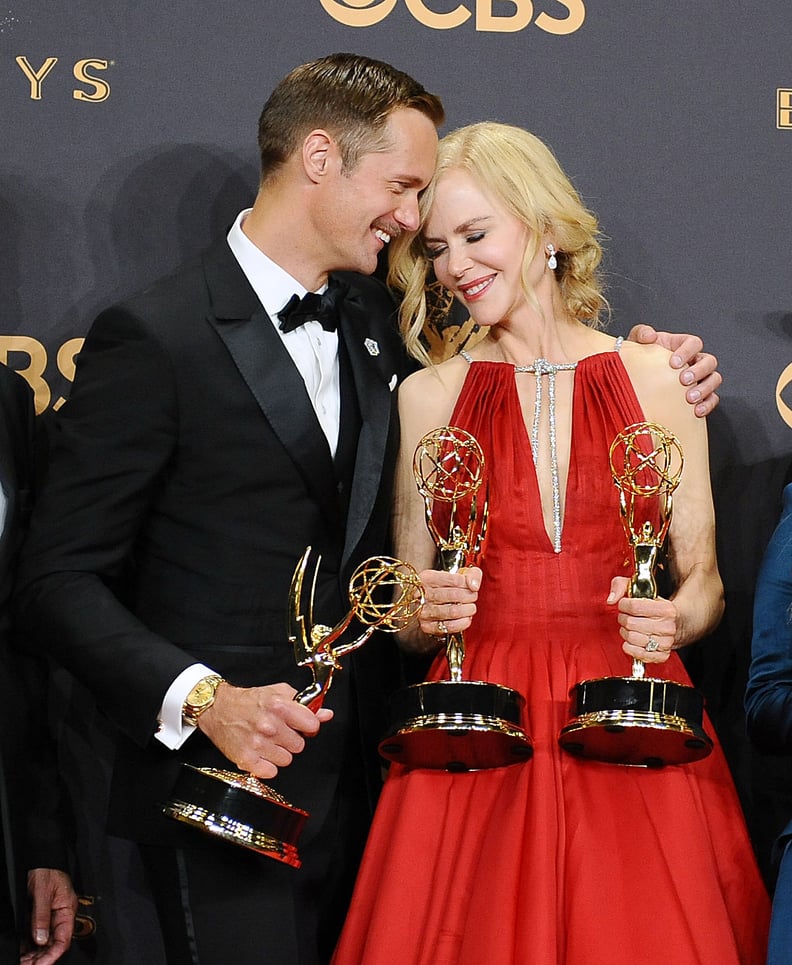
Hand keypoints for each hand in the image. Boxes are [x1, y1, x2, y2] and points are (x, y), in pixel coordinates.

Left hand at [20, 868, 77, 964]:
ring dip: (34, 954)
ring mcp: (50, 915)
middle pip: (54, 943)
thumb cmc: (46, 868)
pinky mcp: (40, 915)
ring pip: (44, 942)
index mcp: (67, 908)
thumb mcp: (42, 891)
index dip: (53, 955)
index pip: (64, 939)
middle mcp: (60, 914)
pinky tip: (22, 952)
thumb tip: (41, 939)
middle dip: (41, 958)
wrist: (39, 857)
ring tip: (23, 962)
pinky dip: (29, 945)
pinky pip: (36, 934)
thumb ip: (42, 916)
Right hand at [197, 682, 332, 778]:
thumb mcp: (279, 693)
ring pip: (287, 760)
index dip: (308, 726)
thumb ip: (305, 704)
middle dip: (291, 739)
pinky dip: (267, 765)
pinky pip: (271, 772)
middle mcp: (269, 726)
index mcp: (279, 706)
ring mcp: (257, 744)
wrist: (217, 708)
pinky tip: (260, 753)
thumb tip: (326, 714)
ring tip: (267, 741)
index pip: (312, 725)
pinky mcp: (246, 759)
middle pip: (299, 746)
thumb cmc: (248, 701)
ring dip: (279, 753)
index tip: (301, 725)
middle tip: (279, 732)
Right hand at [417, 566, 481, 636]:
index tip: (470, 586)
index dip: (467, 584)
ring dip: (467, 609)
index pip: (455, 580)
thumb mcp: (460, 574)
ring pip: (452, 611)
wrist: (433, 601)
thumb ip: (472, 574)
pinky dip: (463, 622)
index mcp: (427, 578)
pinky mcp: (427, 626)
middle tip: (472, 596)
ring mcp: (423, 612)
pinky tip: (466, 617)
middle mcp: (421, 594)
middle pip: (454, 595)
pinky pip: (449, 626)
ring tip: (471, 607)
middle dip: (469, 596)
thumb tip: (474, 586)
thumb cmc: (448, 586)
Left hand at [607, 577, 675, 663]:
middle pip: (630, 623)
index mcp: (666, 609)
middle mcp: (668, 627)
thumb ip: (621, 585)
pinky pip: (638, 654)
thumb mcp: (640, 588)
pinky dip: (630, 647)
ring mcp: (666, 643)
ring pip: (632, 638)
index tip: (624, 604)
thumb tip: (611, 600)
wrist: (677, 622)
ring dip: (625, 632)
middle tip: (626, 616)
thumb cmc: (654, 606)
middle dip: (623, 618)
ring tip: (630, 628)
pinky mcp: (662, 655)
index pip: (634, 606)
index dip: (623, 605)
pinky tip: (631, 640)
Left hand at [627, 324, 721, 416]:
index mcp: (681, 346)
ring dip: (705, 388)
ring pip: (714, 379)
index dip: (688, 351)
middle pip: (709, 361)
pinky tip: (696, 411)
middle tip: (684, 380)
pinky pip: (712, 399)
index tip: (674, 363)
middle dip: (699, 370)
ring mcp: (699, 379)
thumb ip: (641, 333)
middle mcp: (694, 361)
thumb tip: (649, 335)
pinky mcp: (700, 396)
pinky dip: (707, 404)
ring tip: (690, 398)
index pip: (694, 343)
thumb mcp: (637, 342)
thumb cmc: (640, 359)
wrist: (636, 381)